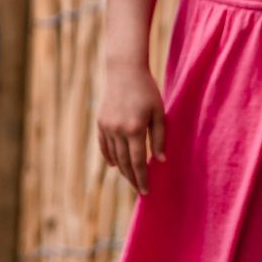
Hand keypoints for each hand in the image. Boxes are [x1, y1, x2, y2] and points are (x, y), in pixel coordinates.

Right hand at [98, 58, 166, 194]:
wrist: (124, 70)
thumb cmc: (147, 90)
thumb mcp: (159, 112)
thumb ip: (159, 138)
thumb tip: (161, 161)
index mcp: (135, 129)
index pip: (139, 162)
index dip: (143, 179)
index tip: (146, 191)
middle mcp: (118, 130)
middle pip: (125, 163)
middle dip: (133, 179)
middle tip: (140, 191)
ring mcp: (107, 127)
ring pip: (114, 156)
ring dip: (123, 170)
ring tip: (131, 179)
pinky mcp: (100, 122)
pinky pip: (104, 146)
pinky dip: (110, 157)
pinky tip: (116, 166)